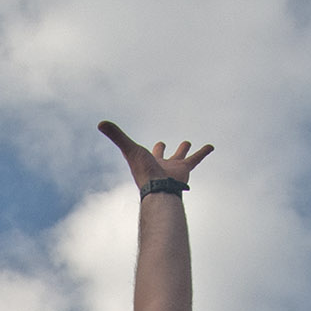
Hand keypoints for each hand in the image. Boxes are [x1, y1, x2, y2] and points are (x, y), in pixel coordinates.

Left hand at [98, 123, 212, 191]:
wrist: (158, 188)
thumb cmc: (143, 170)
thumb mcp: (129, 149)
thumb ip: (116, 136)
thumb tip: (100, 123)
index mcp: (148, 160)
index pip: (145, 150)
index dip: (143, 146)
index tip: (143, 144)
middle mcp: (161, 164)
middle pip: (162, 154)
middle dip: (162, 150)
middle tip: (161, 144)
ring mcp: (174, 167)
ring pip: (181, 155)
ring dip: (185, 149)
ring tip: (188, 143)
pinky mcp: (185, 169)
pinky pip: (197, 158)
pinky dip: (204, 151)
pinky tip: (211, 146)